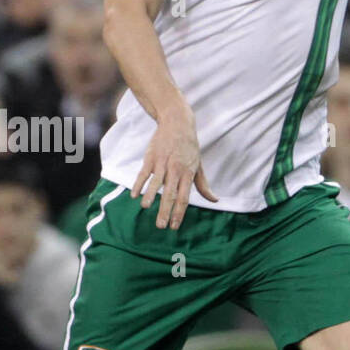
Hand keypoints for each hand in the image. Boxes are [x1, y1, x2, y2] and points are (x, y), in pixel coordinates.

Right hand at [131, 102, 217, 229]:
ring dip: (150, 196)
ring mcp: (162, 163)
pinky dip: (138, 184)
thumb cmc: (189, 147)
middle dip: (165, 211)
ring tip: (146, 207)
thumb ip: (203, 185)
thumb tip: (215, 200)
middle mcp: (175, 170)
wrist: (177, 123)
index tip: (174, 226)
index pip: (184, 198)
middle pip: (170, 194)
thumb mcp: (198, 165)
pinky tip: (134, 195)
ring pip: (156, 183)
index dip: (179, 213)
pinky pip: (143, 173)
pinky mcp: (151, 158)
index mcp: (188, 174)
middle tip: (160, 226)